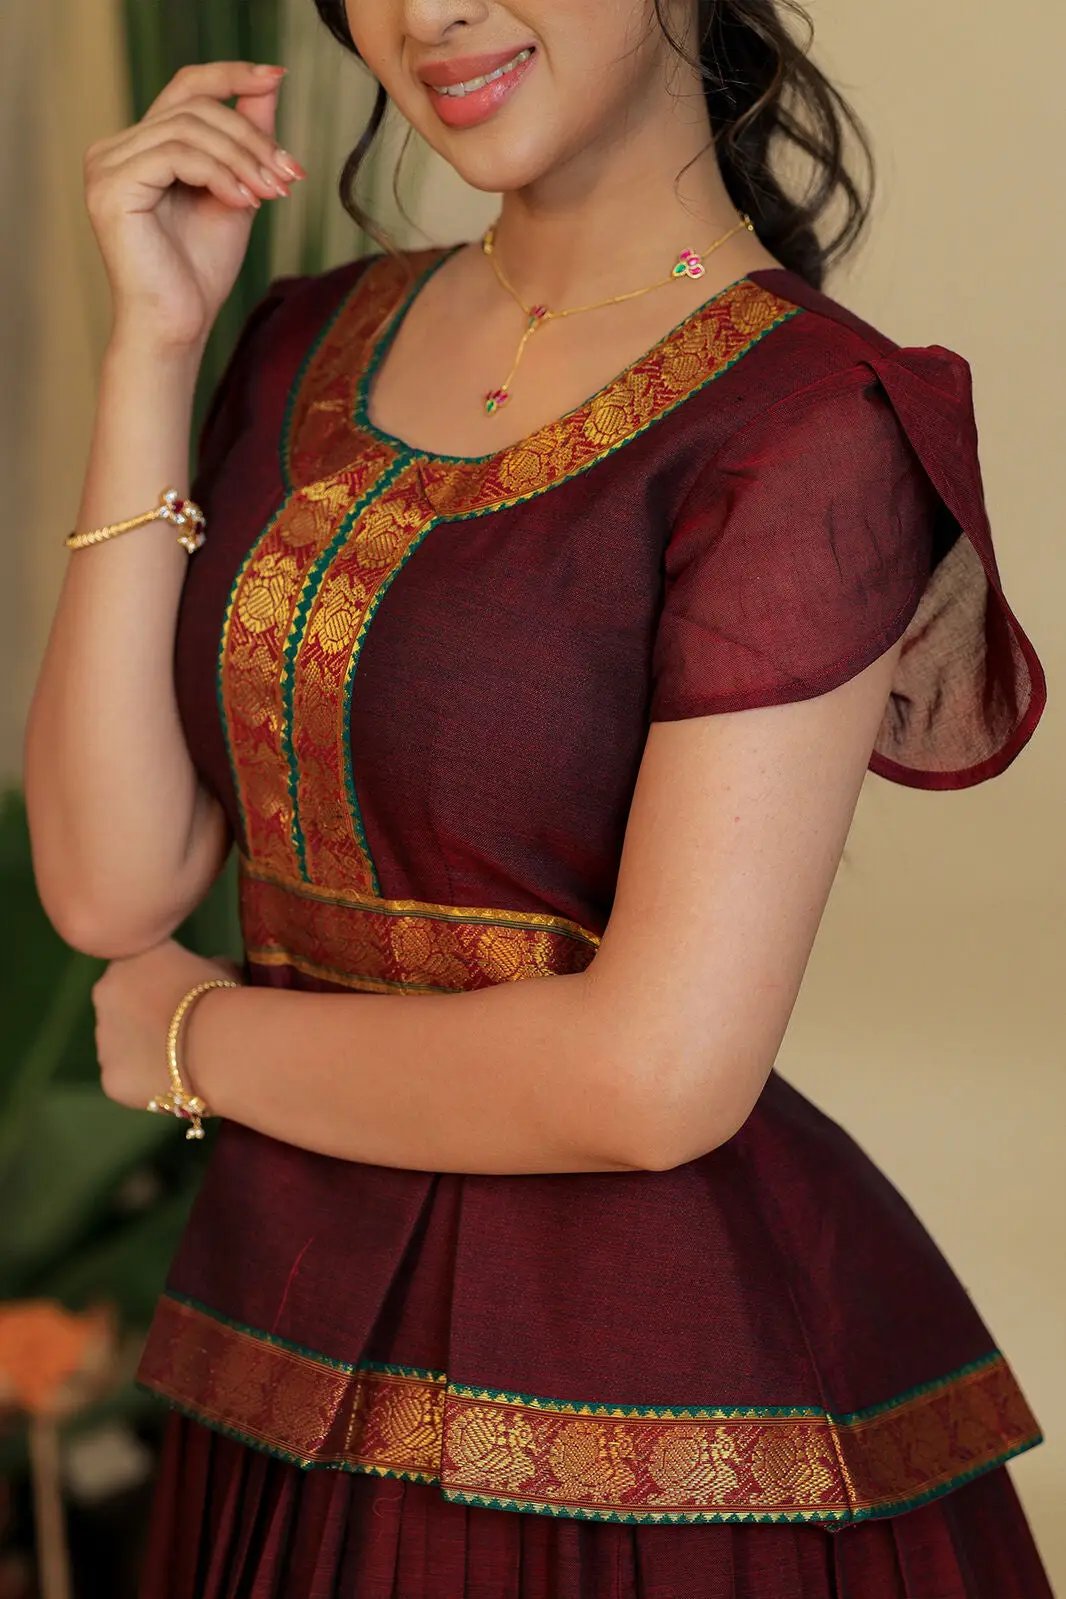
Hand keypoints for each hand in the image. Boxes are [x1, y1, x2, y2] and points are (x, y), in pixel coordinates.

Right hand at [84, 61, 305, 352]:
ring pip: (189, 129)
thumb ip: (246, 141)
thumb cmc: (201, 271)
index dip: (230, 75)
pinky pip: (175, 155)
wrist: (178, 326)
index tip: (276, 77)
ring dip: (243, 158)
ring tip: (273, 193)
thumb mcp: (236, 193)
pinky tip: (244, 202)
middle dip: (251, 138)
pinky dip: (218, 173)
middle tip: (289, 175)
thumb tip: (268, 84)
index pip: (186, 89)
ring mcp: (107, 166)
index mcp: (141, 147)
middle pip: (194, 108)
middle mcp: (115, 149)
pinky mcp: (112, 188)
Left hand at [92, 938, 242, 1114]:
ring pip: (120, 1043)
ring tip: (180, 1060)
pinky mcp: (109, 1075)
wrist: (215, 1045)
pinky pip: (126, 1076)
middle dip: (143, 1014)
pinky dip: (144, 1080)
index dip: (164, 984)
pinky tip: (172, 1082)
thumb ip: (204, 966)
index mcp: (132, 956)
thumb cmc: (222, 997)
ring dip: (141, 1048)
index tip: (185, 997)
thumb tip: (210, 970)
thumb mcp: (220, 967)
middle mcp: (106, 990)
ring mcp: (103, 1036)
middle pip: (122, 1004)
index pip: (140, 966)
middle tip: (180, 1029)